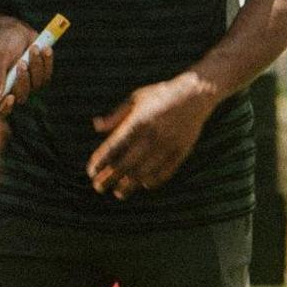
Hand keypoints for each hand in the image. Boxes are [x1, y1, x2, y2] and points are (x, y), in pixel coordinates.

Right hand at [0, 20, 51, 113]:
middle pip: (22, 96)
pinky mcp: (41, 76)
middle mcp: (13, 89)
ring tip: (33, 48)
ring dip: (36, 65)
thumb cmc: (2, 45)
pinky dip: (47, 61)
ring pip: (37, 84)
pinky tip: (44, 49)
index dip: (5, 109)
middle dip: (23, 79)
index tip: (9, 98)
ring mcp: (28, 84)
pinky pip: (47, 74)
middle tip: (21, 62)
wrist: (15, 31)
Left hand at [86, 73, 217, 198]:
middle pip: (125, 165)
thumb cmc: (160, 95)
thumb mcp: (136, 99)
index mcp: (137, 122)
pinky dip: (153, 181)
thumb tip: (96, 126)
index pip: (113, 148)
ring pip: (144, 173)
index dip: (100, 162)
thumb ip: (116, 115)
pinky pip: (165, 173)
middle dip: (109, 179)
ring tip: (118, 193)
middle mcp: (151, 136)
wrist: (195, 93)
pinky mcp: (181, 151)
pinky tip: (143, 184)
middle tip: (99, 187)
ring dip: (128, 186)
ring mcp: (167, 145)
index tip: (91, 172)